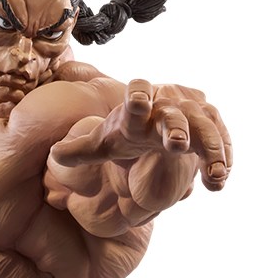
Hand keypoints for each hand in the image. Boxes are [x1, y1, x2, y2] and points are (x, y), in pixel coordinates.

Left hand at [51, 80, 231, 190]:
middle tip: (178, 144)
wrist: (153, 124)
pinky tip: (220, 181)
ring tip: (216, 175)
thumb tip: (54, 155)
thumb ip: (78, 151)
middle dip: (178, 126)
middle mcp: (165, 108)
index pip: (136, 96)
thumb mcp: (101, 144)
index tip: (136, 102)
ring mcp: (189, 116)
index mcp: (136, 110)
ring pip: (205, 126)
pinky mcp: (206, 128)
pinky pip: (219, 138)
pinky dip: (223, 156)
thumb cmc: (125, 134)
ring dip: (211, 149)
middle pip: (174, 113)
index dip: (136, 97)